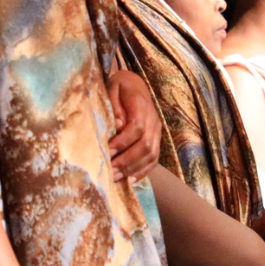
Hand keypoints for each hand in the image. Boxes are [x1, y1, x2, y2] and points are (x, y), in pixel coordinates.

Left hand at [106, 69, 162, 184]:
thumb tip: (117, 124)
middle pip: (145, 145)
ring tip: (115, 178)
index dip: (123, 142)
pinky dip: (143, 171)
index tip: (107, 152)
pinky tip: (129, 180)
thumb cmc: (119, 87)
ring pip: (151, 155)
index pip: (137, 128)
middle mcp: (154, 121)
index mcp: (142, 106)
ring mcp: (157, 132)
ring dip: (133, 169)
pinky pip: (154, 159)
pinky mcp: (156, 140)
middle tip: (109, 171)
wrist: (135, 85)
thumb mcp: (112, 88)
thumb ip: (114, 105)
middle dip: (126, 161)